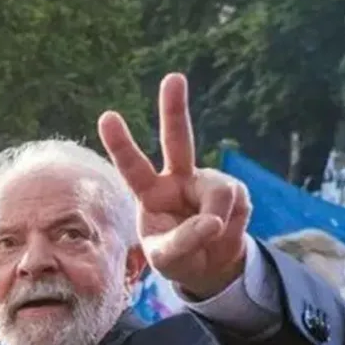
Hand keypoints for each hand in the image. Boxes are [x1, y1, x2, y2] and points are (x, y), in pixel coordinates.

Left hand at [97, 73, 251, 299]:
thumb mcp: (168, 260)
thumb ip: (184, 242)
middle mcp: (178, 179)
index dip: (121, 143)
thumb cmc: (178, 258)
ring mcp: (207, 182)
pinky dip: (231, 228)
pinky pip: (236, 207)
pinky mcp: (236, 191)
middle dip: (175, 109)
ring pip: (218, 192)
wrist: (210, 266)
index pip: (132, 167)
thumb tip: (213, 221)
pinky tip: (224, 232)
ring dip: (215, 222)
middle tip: (173, 78)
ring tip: (209, 237)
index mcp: (150, 193)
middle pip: (178, 139)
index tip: (107, 116)